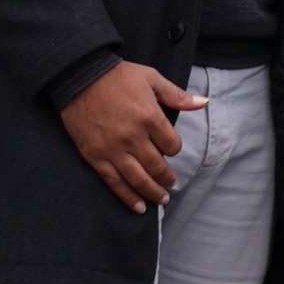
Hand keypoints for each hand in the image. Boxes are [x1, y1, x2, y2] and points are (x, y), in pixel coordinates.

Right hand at [58, 61, 206, 213]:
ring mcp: (113, 149)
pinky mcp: (94, 156)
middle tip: (172, 187)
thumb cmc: (119, 77)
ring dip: (151, 193)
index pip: (172, 145)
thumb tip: (203, 102)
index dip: (174, 149)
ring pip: (137, 179)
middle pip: (156, 166)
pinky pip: (114, 182)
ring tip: (161, 201)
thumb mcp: (152, 79)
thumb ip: (177, 95)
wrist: (80, 78)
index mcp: (150, 118)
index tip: (171, 149)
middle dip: (166, 179)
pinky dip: (127, 196)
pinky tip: (138, 206)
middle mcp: (133, 137)